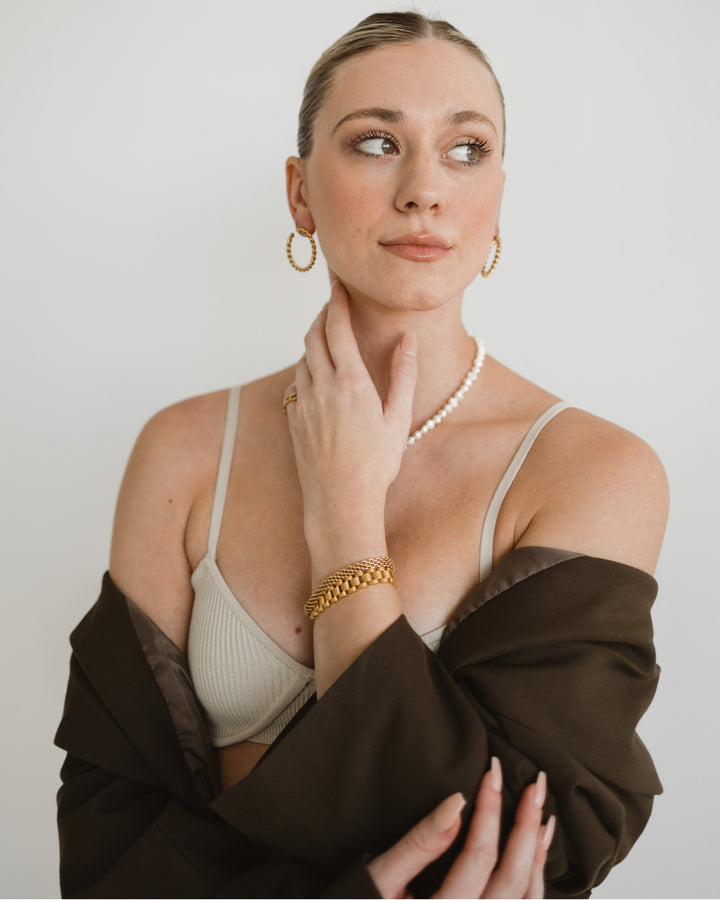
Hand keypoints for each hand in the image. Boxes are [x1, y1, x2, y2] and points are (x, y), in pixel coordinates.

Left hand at [284, 280, 416, 572]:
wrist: (340, 502)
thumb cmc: (376, 465)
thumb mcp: (398, 418)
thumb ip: (402, 374)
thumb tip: (408, 340)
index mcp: (350, 382)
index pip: (337, 328)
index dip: (337, 302)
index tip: (338, 284)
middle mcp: (321, 387)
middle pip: (313, 337)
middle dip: (322, 317)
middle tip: (333, 306)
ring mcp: (303, 404)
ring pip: (303, 360)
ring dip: (313, 343)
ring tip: (327, 339)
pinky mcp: (294, 421)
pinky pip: (297, 385)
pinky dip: (307, 371)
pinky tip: (318, 378)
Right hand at [367, 759, 554, 898]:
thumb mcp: (379, 880)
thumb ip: (419, 845)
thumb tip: (456, 803)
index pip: (478, 857)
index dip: (489, 810)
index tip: (492, 771)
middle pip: (512, 878)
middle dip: (526, 827)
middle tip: (536, 784)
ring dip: (538, 857)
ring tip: (543, 815)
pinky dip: (534, 884)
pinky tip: (536, 858)